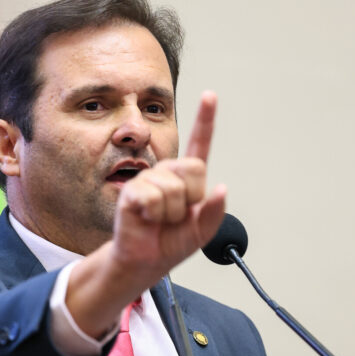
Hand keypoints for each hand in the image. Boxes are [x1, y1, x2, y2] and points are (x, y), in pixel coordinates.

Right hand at [110, 91, 226, 282]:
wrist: (145, 259)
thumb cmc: (171, 242)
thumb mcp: (202, 231)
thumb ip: (214, 211)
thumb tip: (222, 189)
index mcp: (187, 178)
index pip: (199, 144)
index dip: (205, 119)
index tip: (209, 96)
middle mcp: (168, 173)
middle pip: (194, 168)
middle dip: (191, 197)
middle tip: (176, 214)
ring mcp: (149, 179)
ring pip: (174, 188)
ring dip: (171, 212)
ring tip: (159, 219)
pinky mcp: (133, 191)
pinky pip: (154, 198)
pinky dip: (154, 214)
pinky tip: (145, 218)